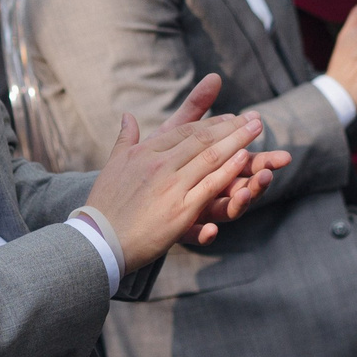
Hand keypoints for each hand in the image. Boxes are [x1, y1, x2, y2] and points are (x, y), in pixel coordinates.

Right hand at [83, 73, 273, 268]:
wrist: (98, 241)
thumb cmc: (104, 204)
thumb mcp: (114, 164)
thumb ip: (126, 139)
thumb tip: (128, 115)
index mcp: (145, 152)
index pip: (184, 132)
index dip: (210, 123)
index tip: (231, 117)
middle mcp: (159, 165)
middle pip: (202, 140)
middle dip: (232, 127)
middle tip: (256, 118)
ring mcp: (171, 186)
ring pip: (211, 158)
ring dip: (238, 141)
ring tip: (257, 129)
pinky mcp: (180, 210)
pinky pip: (210, 185)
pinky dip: (229, 169)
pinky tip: (245, 158)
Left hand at [153, 72, 291, 247]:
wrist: (125, 201)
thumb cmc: (155, 163)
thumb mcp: (174, 133)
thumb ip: (196, 109)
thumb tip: (214, 76)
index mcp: (214, 170)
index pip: (243, 164)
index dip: (262, 161)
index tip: (285, 158)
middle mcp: (210, 192)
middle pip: (241, 186)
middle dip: (259, 181)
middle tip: (271, 176)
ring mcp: (196, 212)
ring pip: (224, 210)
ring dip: (239, 204)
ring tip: (246, 194)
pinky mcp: (179, 229)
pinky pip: (195, 234)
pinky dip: (204, 233)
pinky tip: (211, 231)